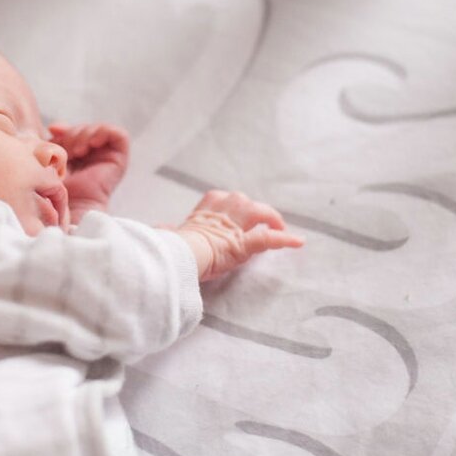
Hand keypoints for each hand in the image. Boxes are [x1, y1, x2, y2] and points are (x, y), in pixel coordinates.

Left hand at [48, 122, 129, 219]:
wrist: (70, 208)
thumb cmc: (57, 189)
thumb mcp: (52, 159)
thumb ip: (55, 142)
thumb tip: (54, 127)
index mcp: (79, 158)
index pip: (76, 131)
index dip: (66, 129)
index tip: (54, 132)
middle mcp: (95, 157)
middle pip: (87, 129)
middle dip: (74, 133)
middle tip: (68, 148)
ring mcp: (108, 158)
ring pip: (100, 130)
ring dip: (86, 134)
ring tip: (76, 150)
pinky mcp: (119, 160)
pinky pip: (119, 136)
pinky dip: (104, 133)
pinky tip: (91, 144)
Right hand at [175, 190, 303, 281]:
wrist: (180, 254)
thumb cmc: (173, 245)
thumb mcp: (169, 232)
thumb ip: (168, 229)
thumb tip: (157, 228)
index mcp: (208, 204)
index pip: (226, 201)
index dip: (235, 211)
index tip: (237, 220)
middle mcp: (226, 206)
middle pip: (247, 203)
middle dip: (257, 212)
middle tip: (264, 223)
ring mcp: (238, 223)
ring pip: (261, 213)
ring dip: (272, 220)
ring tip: (281, 229)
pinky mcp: (247, 242)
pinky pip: (270, 239)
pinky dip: (285, 240)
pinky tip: (298, 241)